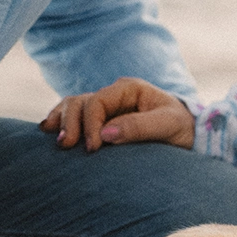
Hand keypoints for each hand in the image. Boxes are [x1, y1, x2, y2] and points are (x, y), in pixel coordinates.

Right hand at [41, 77, 194, 150]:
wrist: (189, 135)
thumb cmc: (181, 128)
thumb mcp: (167, 125)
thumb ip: (139, 127)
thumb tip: (106, 135)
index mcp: (129, 89)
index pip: (98, 101)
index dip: (91, 123)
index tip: (93, 147)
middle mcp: (113, 95)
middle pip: (80, 102)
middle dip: (71, 123)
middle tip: (67, 146)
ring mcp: (106, 108)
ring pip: (73, 107)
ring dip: (61, 122)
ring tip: (55, 141)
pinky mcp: (101, 123)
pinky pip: (75, 118)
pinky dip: (60, 123)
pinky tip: (47, 132)